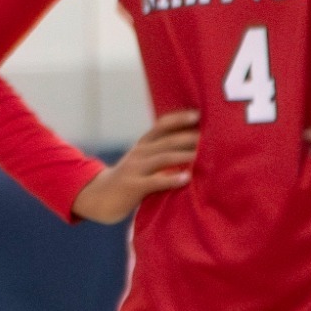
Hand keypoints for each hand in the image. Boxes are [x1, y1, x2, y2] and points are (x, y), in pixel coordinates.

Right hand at [71, 109, 198, 223]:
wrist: (98, 196)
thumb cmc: (128, 180)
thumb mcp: (141, 162)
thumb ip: (160, 154)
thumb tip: (191, 150)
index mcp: (142, 145)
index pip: (161, 125)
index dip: (178, 119)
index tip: (198, 114)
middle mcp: (138, 153)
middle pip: (167, 141)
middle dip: (189, 137)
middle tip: (212, 137)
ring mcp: (134, 168)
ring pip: (163, 158)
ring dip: (185, 156)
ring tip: (204, 156)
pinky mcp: (132, 186)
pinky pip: (155, 181)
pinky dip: (171, 179)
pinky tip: (186, 179)